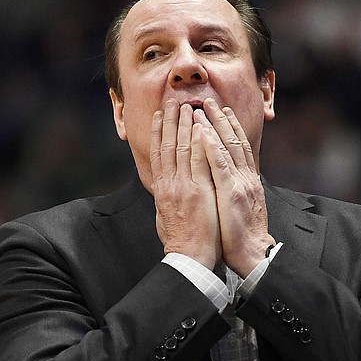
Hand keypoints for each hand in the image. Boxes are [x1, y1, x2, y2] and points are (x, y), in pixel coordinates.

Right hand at [150, 99, 221, 268]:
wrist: (189, 258)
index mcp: (162, 190)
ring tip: (187, 106)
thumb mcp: (166, 216)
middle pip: (168, 145)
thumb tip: (164, 190)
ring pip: (182, 148)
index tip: (160, 116)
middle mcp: (169, 184)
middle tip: (173, 101)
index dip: (159, 132)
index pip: (159, 154)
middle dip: (170, 121)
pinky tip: (201, 126)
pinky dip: (199, 141)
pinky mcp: (197, 191)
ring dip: (184, 125)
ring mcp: (183, 186)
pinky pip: (198, 160)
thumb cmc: (181, 241)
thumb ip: (167, 199)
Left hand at [197, 98, 275, 276]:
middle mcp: (245, 177)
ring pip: (226, 147)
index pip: (238, 147)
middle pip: (233, 141)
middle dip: (220, 119)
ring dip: (213, 126)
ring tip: (201, 108)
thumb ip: (233, 189)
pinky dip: (211, 147)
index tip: (220, 111)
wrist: (251, 254)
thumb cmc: (241, 235)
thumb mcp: (239, 206)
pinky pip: (219, 165)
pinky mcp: (231, 193)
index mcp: (246, 180)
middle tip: (208, 100)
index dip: (229, 127)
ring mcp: (239, 183)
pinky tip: (201, 133)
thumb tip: (224, 180)